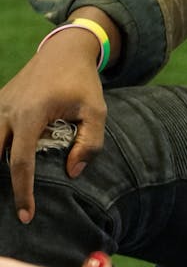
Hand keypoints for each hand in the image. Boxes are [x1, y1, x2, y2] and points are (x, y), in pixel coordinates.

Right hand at [0, 31, 108, 223]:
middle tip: (10, 209)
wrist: (64, 51)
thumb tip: (73, 173)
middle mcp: (6, 111)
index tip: (26, 215)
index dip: (22, 192)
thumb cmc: (82, 82)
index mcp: (30, 115)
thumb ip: (90, 143)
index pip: (20, 162)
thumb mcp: (97, 111)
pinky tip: (3, 163)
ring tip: (8, 188)